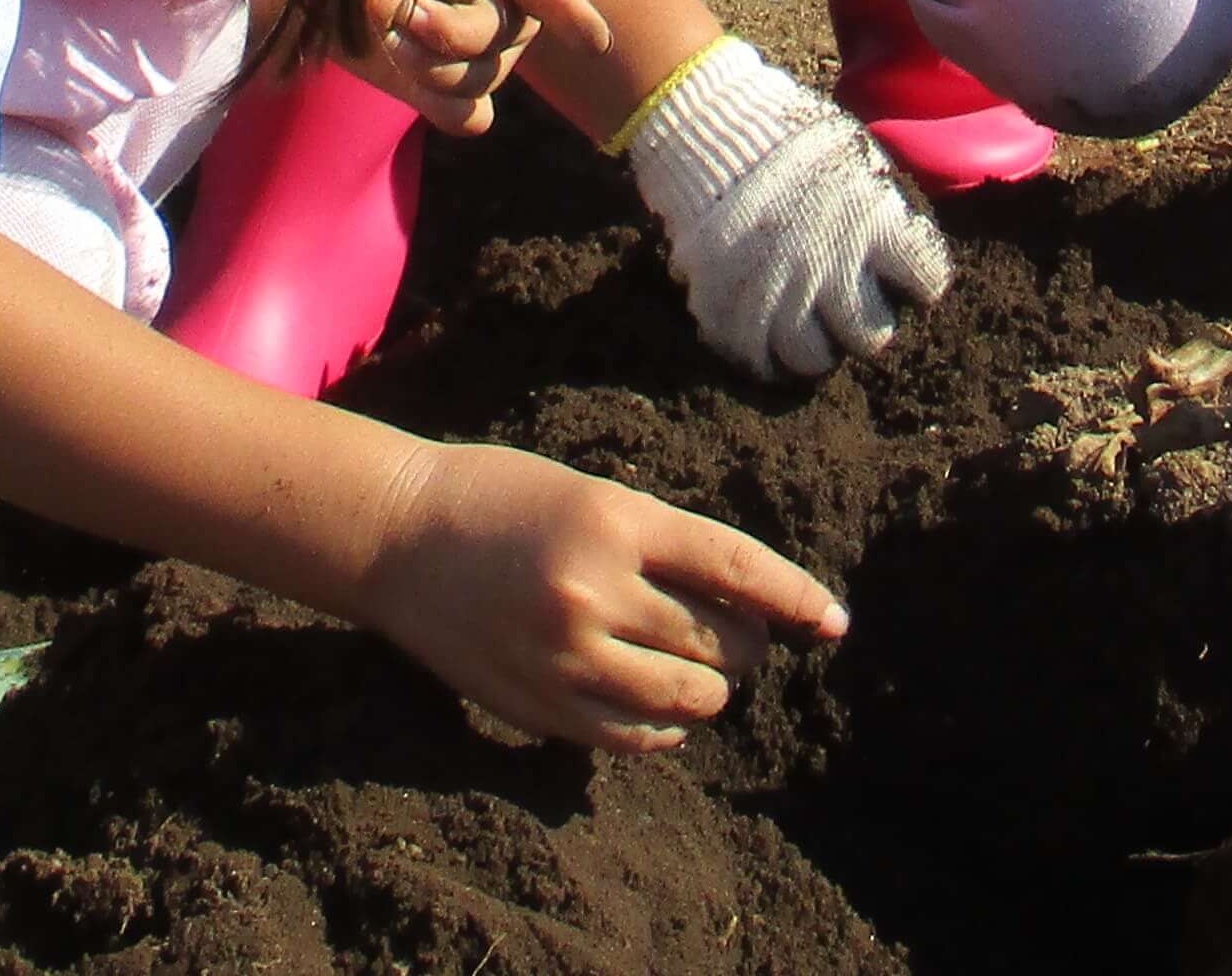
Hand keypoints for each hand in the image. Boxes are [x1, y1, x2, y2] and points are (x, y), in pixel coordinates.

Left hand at [346, 0, 602, 140]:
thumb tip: (396, 16)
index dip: (570, 10)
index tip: (594, 43)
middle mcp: (499, 10)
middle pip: (501, 41)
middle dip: (444, 31)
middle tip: (388, 8)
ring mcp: (477, 57)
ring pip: (478, 83)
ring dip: (424, 66)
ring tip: (381, 35)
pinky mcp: (445, 93)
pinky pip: (467, 117)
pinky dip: (435, 103)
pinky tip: (400, 71)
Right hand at [353, 438, 845, 750]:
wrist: (397, 536)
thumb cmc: (501, 500)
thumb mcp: (591, 495)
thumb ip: (661, 547)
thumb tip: (748, 609)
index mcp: (613, 519)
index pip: (733, 565)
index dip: (794, 596)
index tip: (835, 621)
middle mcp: (593, 589)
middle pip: (718, 640)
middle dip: (747, 644)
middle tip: (741, 635)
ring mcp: (564, 655)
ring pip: (688, 696)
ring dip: (712, 688)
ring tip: (702, 670)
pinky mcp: (538, 706)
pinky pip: (634, 737)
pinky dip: (666, 725)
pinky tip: (662, 706)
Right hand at [621, 37, 951, 378]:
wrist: (710, 124)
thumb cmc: (788, 132)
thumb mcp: (853, 155)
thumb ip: (879, 206)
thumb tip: (898, 246)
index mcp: (874, 220)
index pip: (927, 279)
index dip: (920, 282)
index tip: (907, 279)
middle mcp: (833, 263)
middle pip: (871, 335)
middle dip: (866, 326)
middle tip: (852, 310)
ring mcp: (780, 289)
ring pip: (813, 359)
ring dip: (816, 349)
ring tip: (810, 331)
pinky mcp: (729, 304)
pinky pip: (754, 358)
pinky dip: (763, 359)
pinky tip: (766, 343)